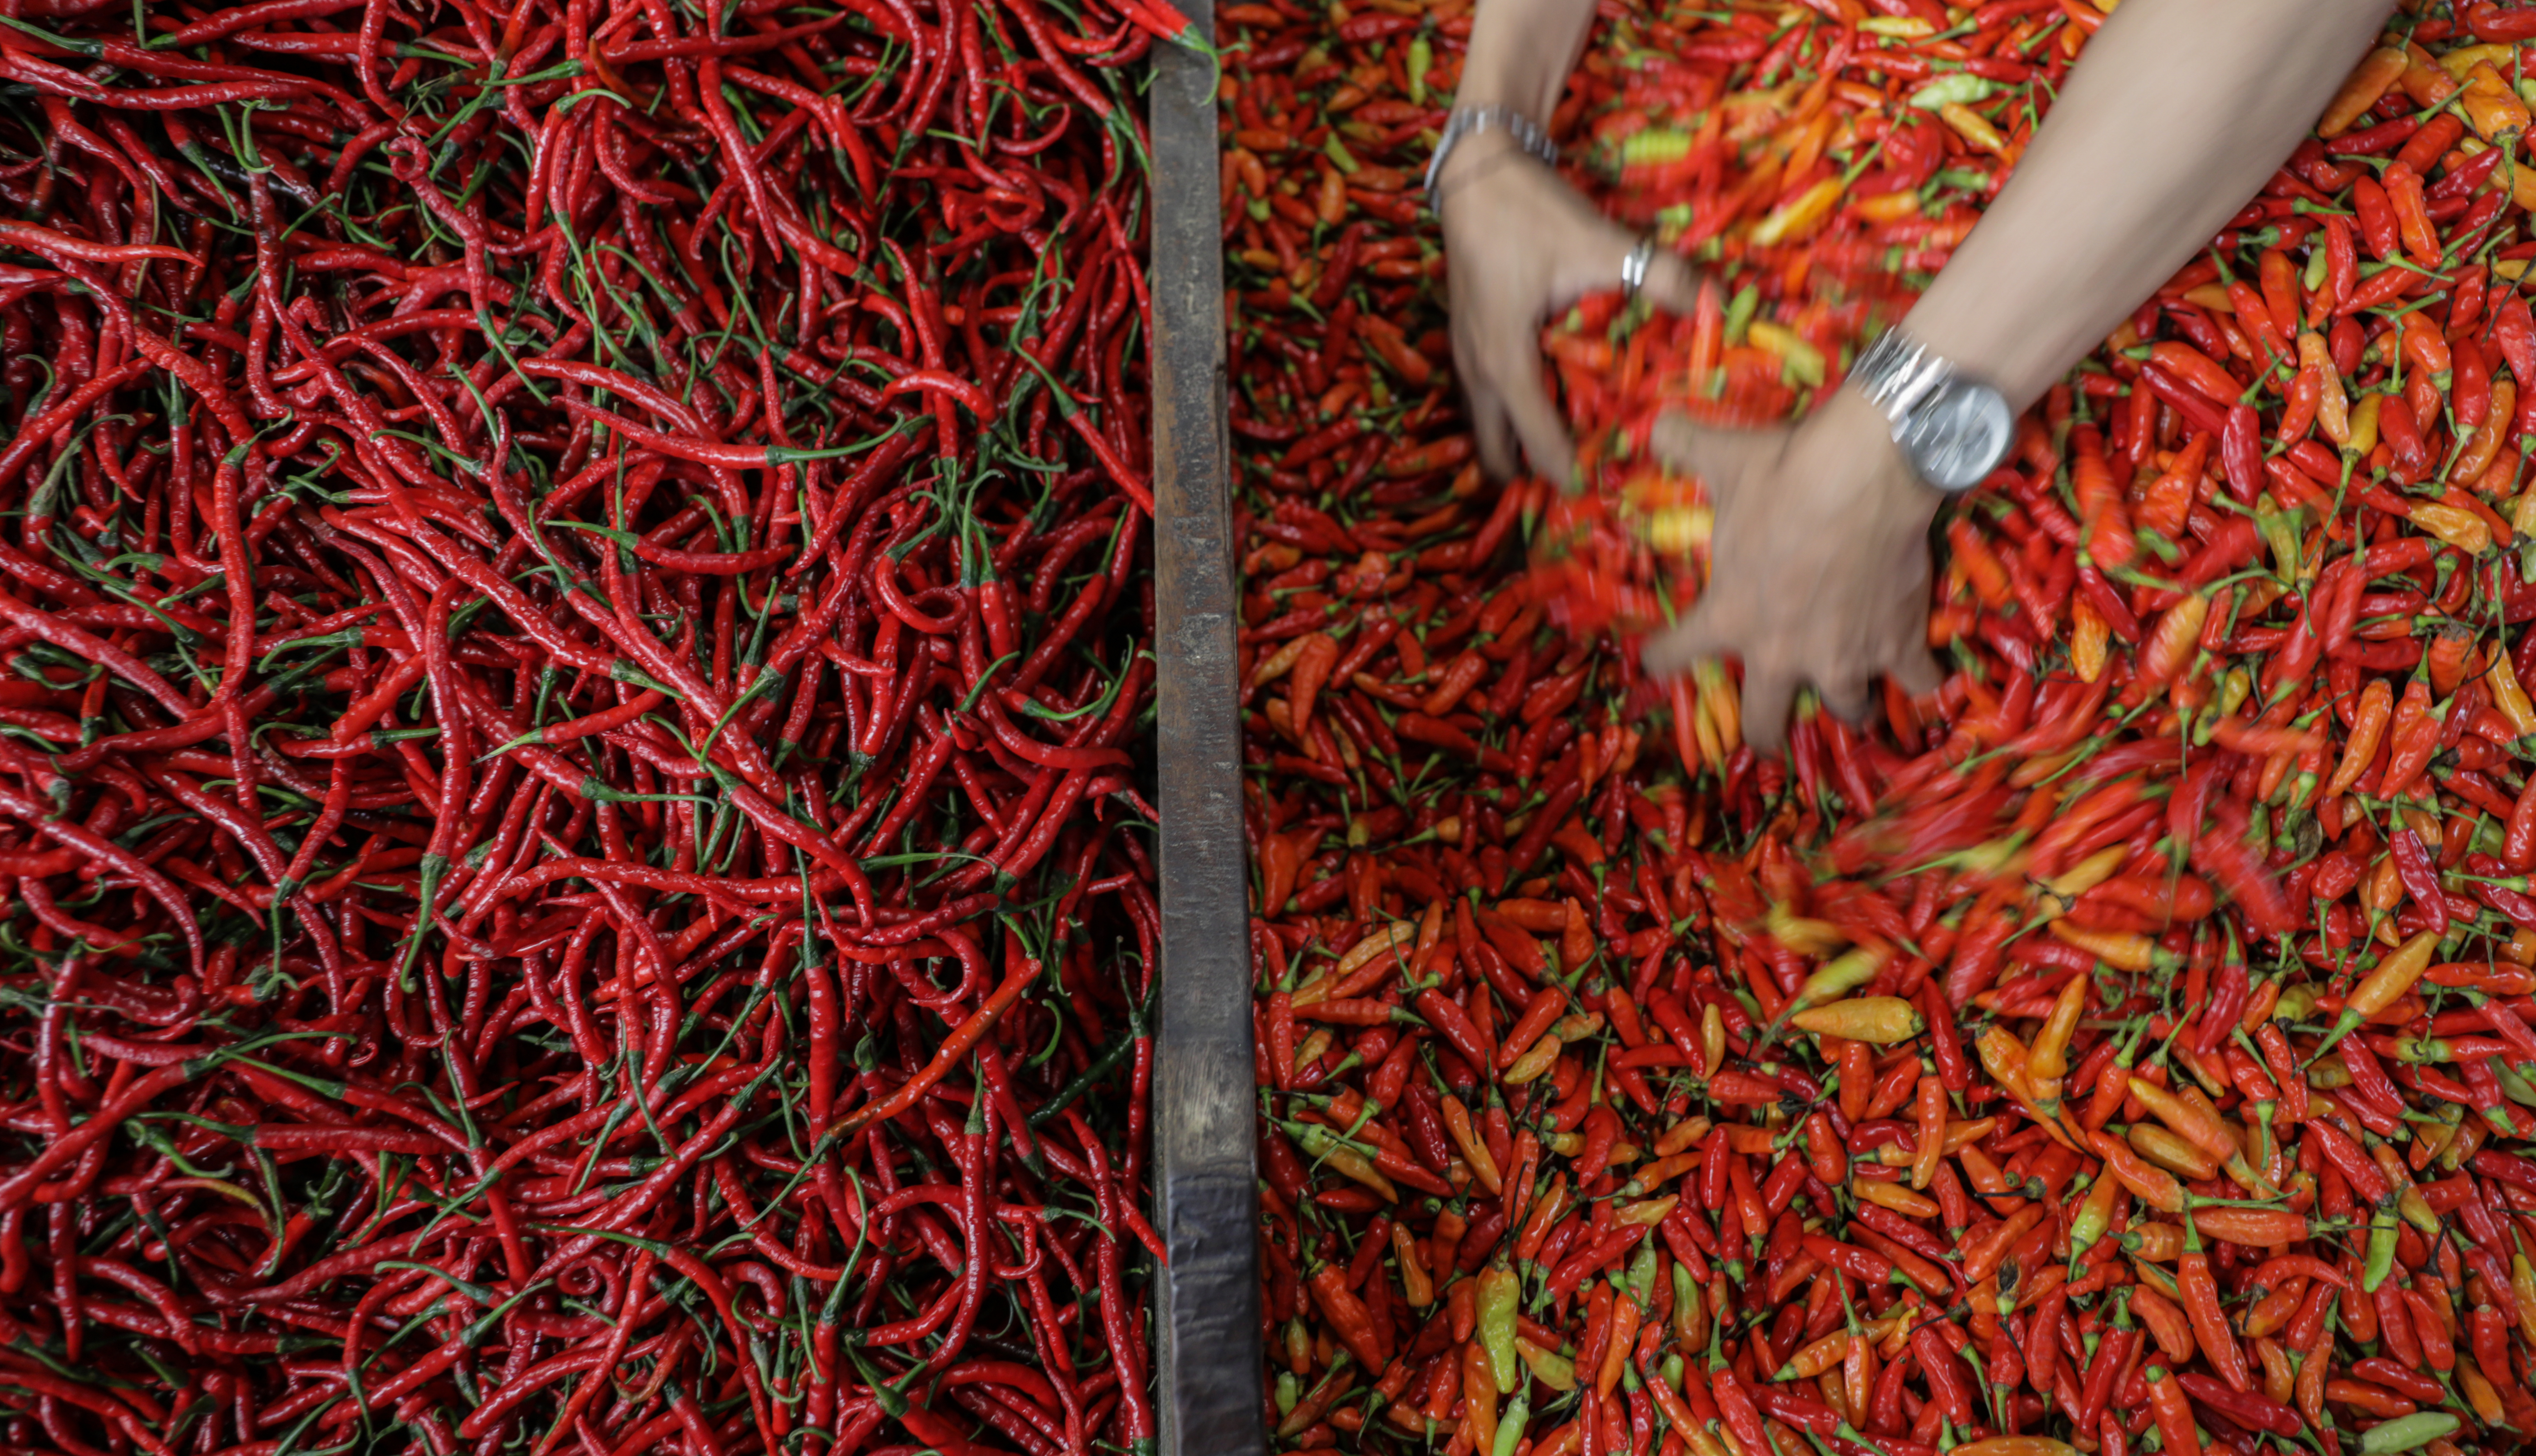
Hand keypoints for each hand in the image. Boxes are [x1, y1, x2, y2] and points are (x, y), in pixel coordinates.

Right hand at [1437, 133, 1698, 482]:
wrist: (1475, 170)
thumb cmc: (1529, 212)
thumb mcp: (1600, 244)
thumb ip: (1661, 276)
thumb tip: (1717, 302)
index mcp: (1505, 359)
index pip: (1534, 439)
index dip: (1566, 470)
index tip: (1595, 492)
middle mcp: (1477, 368)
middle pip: (1496, 449)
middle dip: (1532, 473)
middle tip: (1577, 484)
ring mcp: (1464, 352)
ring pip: (1488, 423)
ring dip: (1519, 443)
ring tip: (1566, 452)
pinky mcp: (1466, 335)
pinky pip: (1487, 395)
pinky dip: (1512, 411)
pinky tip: (1549, 399)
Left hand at [1641, 388, 1944, 752]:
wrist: (1868, 470)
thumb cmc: (1787, 473)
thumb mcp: (1725, 459)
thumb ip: (1684, 447)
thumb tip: (1654, 424)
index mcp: (1729, 616)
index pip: (1675, 653)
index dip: (1660, 660)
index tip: (1655, 664)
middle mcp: (1782, 653)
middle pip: (1767, 724)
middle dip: (1766, 733)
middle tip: (1768, 734)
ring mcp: (1845, 657)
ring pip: (1849, 710)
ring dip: (1852, 706)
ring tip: (1855, 702)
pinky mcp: (1899, 645)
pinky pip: (1919, 681)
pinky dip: (1926, 678)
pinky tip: (1929, 675)